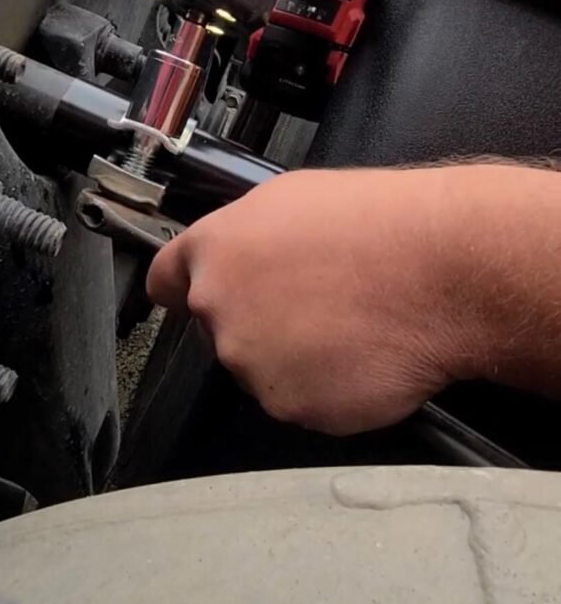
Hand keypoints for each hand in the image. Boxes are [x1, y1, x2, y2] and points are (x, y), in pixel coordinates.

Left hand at [147, 167, 481, 435]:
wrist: (438, 270)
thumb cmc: (376, 222)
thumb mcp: (293, 197)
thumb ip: (246, 234)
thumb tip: (241, 254)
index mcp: (214, 250)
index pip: (165, 280)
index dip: (186, 289)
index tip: (202, 296)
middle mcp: (219, 308)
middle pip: (217, 329)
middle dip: (252, 322)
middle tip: (310, 308)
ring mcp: (250, 362)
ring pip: (258, 369)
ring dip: (290, 359)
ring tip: (344, 329)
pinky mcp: (288, 405)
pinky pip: (298, 402)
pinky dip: (324, 389)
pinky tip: (358, 357)